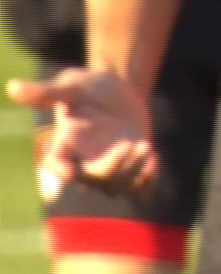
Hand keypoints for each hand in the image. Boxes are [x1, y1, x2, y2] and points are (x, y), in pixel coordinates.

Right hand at [8, 68, 157, 195]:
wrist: (119, 90)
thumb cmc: (90, 86)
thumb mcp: (72, 85)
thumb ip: (48, 91)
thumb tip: (12, 86)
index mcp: (64, 144)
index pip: (55, 165)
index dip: (59, 171)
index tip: (68, 171)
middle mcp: (83, 161)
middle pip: (92, 180)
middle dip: (112, 166)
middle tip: (131, 143)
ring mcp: (107, 166)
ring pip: (115, 188)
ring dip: (133, 174)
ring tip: (147, 146)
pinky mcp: (129, 167)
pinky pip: (137, 189)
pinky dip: (146, 182)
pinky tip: (154, 157)